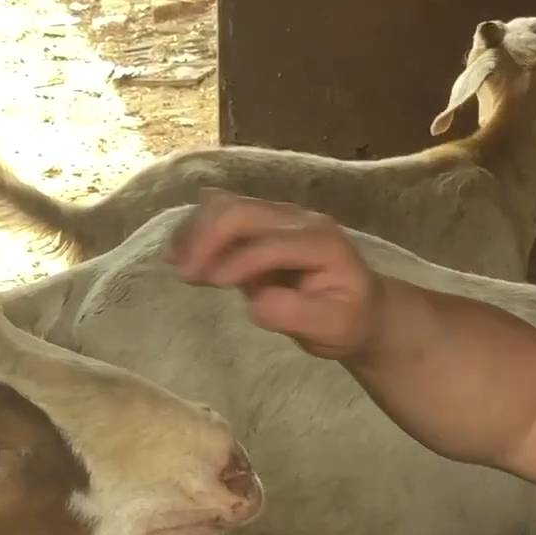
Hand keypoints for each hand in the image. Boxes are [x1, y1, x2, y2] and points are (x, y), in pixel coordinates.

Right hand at [164, 190, 384, 361]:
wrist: (359, 307)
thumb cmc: (346, 321)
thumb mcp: (332, 328)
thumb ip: (296, 314)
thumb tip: (256, 302)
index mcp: (323, 243)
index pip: (273, 243)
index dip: (238, 260)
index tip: (207, 283)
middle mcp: (300, 220)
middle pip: (244, 212)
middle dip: (208, 237)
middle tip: (184, 273)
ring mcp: (278, 218)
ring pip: (227, 206)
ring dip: (197, 229)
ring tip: (176, 262)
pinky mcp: (259, 224)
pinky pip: (222, 214)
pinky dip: (197, 229)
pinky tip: (180, 253)